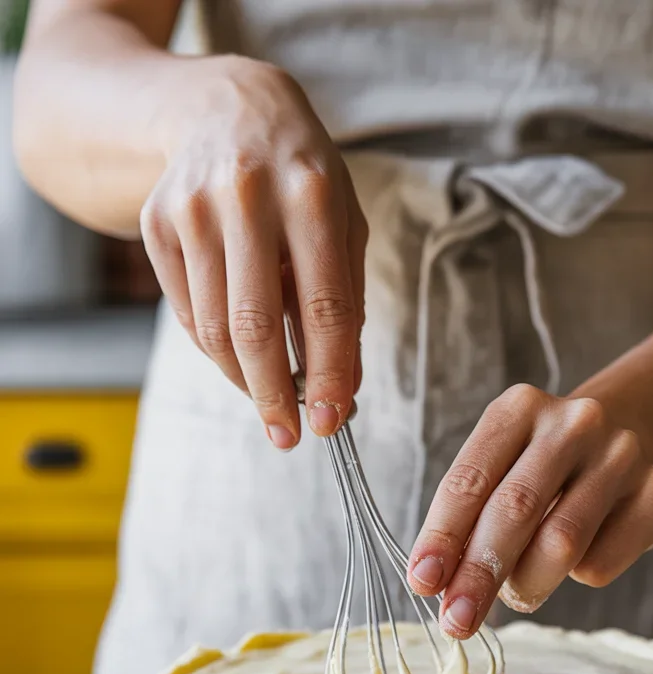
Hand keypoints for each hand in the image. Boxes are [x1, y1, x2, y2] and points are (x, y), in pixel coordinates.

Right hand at [140, 57, 366, 446]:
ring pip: (215, 331)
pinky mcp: (156, 224)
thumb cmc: (300, 177)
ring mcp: (193, 210)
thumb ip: (346, 303)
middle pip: (256, 327)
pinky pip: (188, 314)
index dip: (330, 374)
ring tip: (270, 398)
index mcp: (311, 196)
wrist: (223, 109)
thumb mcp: (343, 225)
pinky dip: (217, 350)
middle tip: (289, 435)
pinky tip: (240, 354)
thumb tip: (342, 388)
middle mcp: (247, 198)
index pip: (324, 307)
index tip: (332, 421)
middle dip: (276, 395)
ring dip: (245, 381)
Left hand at [407, 384, 652, 637]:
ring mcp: (621, 455)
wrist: (626, 437)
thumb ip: (467, 520)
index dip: (442, 536)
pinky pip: (602, 563)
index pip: (470, 479)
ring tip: (515, 596)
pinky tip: (573, 562)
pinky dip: (575, 579)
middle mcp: (574, 423)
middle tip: (456, 622)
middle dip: (479, 575)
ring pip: (562, 543)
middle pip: (516, 510)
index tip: (422, 583)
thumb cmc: (539, 468)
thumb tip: (437, 585)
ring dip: (527, 585)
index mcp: (519, 408)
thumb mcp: (497, 471)